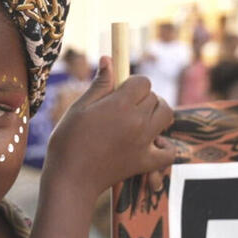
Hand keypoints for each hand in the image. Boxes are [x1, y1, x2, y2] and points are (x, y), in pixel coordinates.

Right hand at [42, 56, 174, 198]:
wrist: (70, 178)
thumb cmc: (68, 140)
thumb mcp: (79, 108)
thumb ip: (99, 84)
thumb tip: (109, 59)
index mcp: (120, 105)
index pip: (142, 81)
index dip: (131, 82)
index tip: (118, 90)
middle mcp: (138, 122)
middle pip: (154, 97)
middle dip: (142, 96)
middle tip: (122, 106)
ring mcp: (144, 143)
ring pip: (166, 115)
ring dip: (156, 112)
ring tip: (138, 118)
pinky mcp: (145, 162)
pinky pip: (169, 151)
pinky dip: (165, 146)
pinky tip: (152, 142)